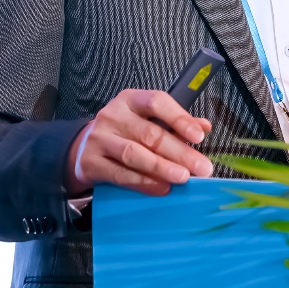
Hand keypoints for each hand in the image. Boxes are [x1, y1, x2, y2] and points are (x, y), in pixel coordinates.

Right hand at [66, 89, 214, 195]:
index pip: (157, 102)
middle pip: (150, 134)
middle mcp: (113, 115)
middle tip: (201, 167)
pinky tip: (161, 188)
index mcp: (130, 100)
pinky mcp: (90, 162)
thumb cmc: (124, 132)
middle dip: (179, 152)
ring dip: (162, 168)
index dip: (179, 118)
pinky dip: (143, 182)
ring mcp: (99, 139)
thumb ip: (175, 123)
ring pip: (135, 154)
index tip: (199, 136)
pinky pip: (121, 174)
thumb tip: (204, 127)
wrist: (83, 148)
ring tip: (183, 178)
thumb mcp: (147, 120)